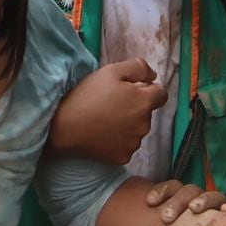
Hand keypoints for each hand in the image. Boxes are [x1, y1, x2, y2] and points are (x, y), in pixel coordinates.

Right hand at [50, 59, 165, 165]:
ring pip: (136, 130)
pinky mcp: (123, 157)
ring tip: (105, 120)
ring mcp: (134, 144)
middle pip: (146, 113)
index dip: (148, 89)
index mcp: (144, 102)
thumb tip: (153, 76)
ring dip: (127, 124)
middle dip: (135, 107)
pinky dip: (118, 141)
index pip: (161, 94)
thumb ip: (138, 68)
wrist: (64, 128)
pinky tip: (103, 135)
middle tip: (111, 103)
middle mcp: (144, 125)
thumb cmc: (87, 96)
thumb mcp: (111, 71)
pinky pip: (126, 146)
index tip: (131, 90)